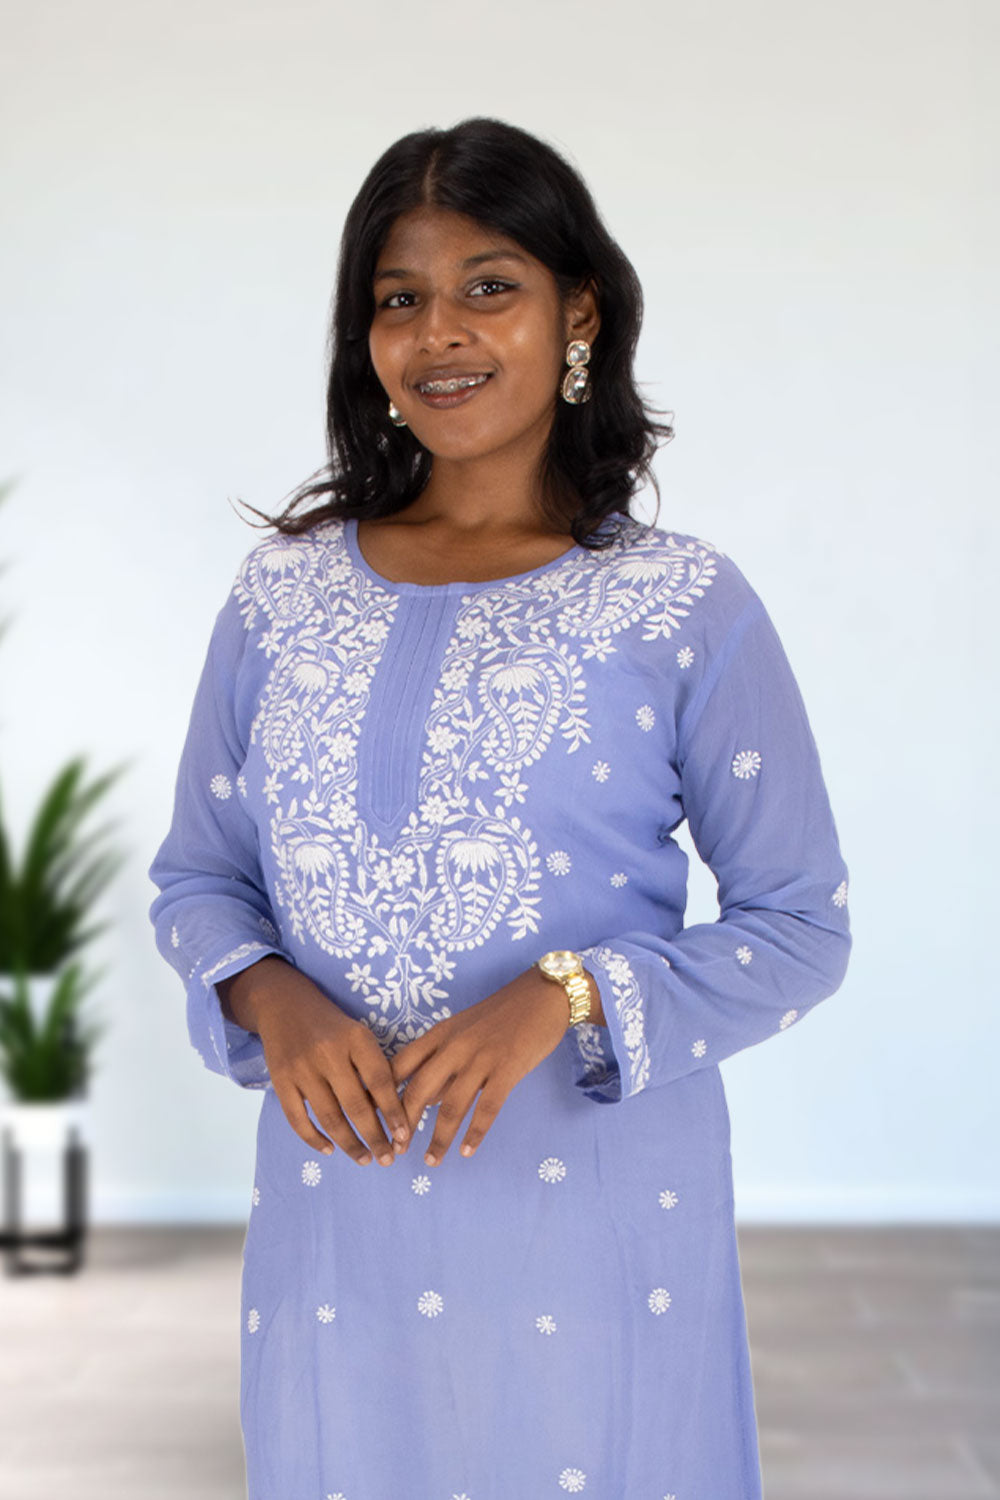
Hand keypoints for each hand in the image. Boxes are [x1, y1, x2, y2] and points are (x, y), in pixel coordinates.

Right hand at [239, 962, 411, 1167]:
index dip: (394, 1111)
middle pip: (356, 1105)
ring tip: (365, 1158)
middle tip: (387, 1159)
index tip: (404, 1136)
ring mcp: (302, 1068)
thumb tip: (394, 1114)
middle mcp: (328, 1052)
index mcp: (355, 1038)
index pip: (380, 1080)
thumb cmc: (331, 1026)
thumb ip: (373, 1067)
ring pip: (329, 1117)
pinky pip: (298, 1119)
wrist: (284, 1004)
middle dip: (374, 1137)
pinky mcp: (280, 1080)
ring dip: (349, 1144)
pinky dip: (314, 1139)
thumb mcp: (358, 1033)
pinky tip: (330, 1149)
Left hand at [388, 968, 568, 1165]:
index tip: (375, 1121)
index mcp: (439, 1034)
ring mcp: (481, 1058)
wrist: (540, 996)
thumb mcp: (462, 1032)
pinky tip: (467, 1150)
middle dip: (404, 1124)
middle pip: (419, 1089)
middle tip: (396, 1149)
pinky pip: (487, 1108)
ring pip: (451, 1106)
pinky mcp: (507, 1069)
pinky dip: (475, 1134)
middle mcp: (454, 1046)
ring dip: (439, 1138)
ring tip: (431, 1161)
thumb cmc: (500, 1016)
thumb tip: (427, 1100)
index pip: (400, 1066)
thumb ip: (443, 1064)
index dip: (385, 1095)